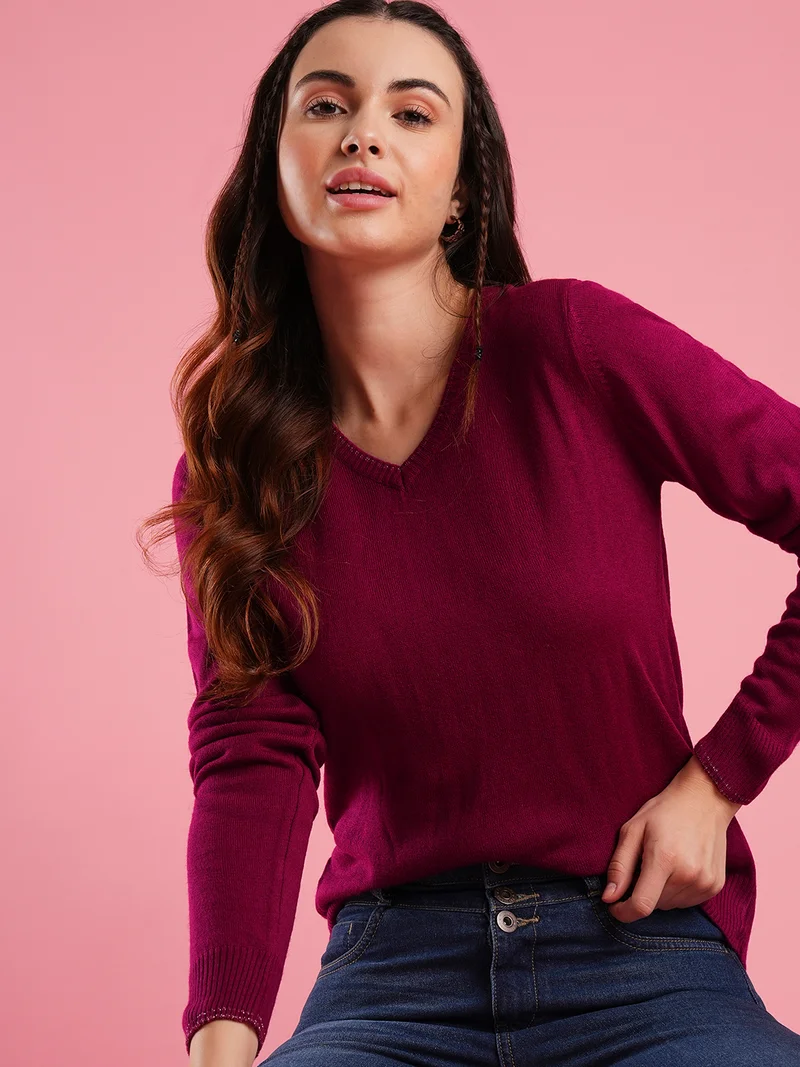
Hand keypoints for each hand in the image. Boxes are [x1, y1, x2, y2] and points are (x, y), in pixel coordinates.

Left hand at [602, 754, 742, 921]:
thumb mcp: (632, 830)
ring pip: (670, 905)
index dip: (623, 912)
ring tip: (662, 863)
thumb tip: (609, 898)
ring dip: (659, 893)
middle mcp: (688, 874)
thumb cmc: (663, 812)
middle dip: (641, 893)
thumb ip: (619, 865)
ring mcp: (705, 882)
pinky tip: (678, 868)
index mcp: (664, 859)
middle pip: (654, 905)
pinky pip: (686, 902)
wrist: (704, 800)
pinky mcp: (715, 886)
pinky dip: (676, 892)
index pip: (642, 905)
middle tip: (642, 866)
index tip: (614, 907)